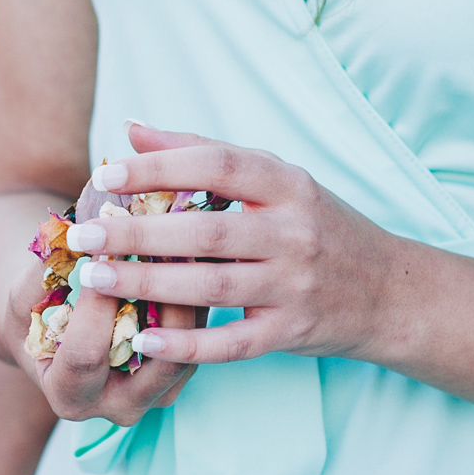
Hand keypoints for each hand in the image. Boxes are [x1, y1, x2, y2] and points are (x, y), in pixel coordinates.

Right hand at [6, 252, 202, 427]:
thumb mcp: (24, 298)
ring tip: (181, 241)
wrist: (57, 334)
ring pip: (188, 347)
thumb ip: (43, 274)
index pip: (87, 354)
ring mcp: (157, 394)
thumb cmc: (33, 315)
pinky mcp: (183, 373)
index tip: (103, 248)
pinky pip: (201, 337)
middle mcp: (118, 406)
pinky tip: (191, 255)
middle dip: (157, 295)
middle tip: (158, 242)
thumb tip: (71, 233)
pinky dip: (197, 296)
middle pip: (155, 359)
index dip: (96, 303)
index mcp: (70, 396)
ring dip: (187, 292)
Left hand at [62, 124, 402, 363]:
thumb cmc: (318, 227)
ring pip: (211, 286)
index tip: (106, 175)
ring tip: (95, 279)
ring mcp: (295, 285)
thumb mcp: (277, 181)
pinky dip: (187, 345)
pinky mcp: (292, 332)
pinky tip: (143, 338)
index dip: (159, 167)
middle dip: (138, 233)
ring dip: (147, 284)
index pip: (218, 166)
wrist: (390, 291)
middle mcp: (295, 232)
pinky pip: (232, 343)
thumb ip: (205, 155)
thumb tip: (132, 129)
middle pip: (206, 230)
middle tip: (83, 236)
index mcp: (289, 184)